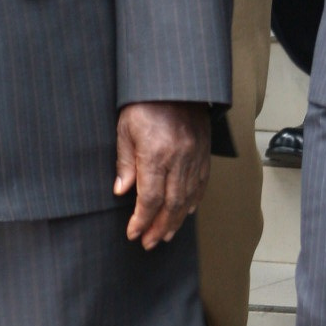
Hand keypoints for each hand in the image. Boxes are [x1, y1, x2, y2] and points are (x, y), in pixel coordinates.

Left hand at [114, 101, 210, 248]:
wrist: (176, 82)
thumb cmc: (145, 102)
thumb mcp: (125, 129)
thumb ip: (125, 162)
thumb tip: (122, 192)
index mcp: (156, 154)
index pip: (149, 198)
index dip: (141, 220)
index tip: (133, 233)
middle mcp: (179, 159)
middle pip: (171, 204)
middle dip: (158, 227)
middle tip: (149, 243)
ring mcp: (195, 157)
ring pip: (188, 198)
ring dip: (176, 221)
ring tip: (164, 235)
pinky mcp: (203, 153)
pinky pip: (201, 185)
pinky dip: (193, 203)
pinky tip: (185, 213)